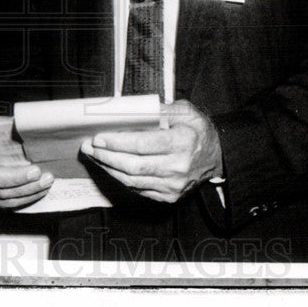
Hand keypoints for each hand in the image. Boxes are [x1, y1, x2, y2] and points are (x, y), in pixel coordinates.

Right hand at [0, 158, 53, 209]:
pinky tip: (41, 192)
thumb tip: (16, 127)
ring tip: (47, 183)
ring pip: (8, 201)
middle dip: (28, 186)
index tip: (35, 170)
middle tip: (48, 177)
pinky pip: (11, 205)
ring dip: (31, 193)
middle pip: (3, 192)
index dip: (15, 176)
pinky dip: (27, 200)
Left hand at [79, 99, 222, 202]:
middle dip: (106, 156)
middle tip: (89, 147)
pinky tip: (110, 167)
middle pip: (133, 165)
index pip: (142, 145)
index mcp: (182, 143)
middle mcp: (177, 167)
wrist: (218, 158)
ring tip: (94, 156)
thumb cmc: (199, 131)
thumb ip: (162, 109)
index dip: (117, 143)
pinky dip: (120, 178)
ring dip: (109, 168)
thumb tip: (132, 109)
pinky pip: (138, 189)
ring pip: (132, 180)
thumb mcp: (187, 112)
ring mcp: (173, 185)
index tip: (99, 137)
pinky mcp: (168, 196)